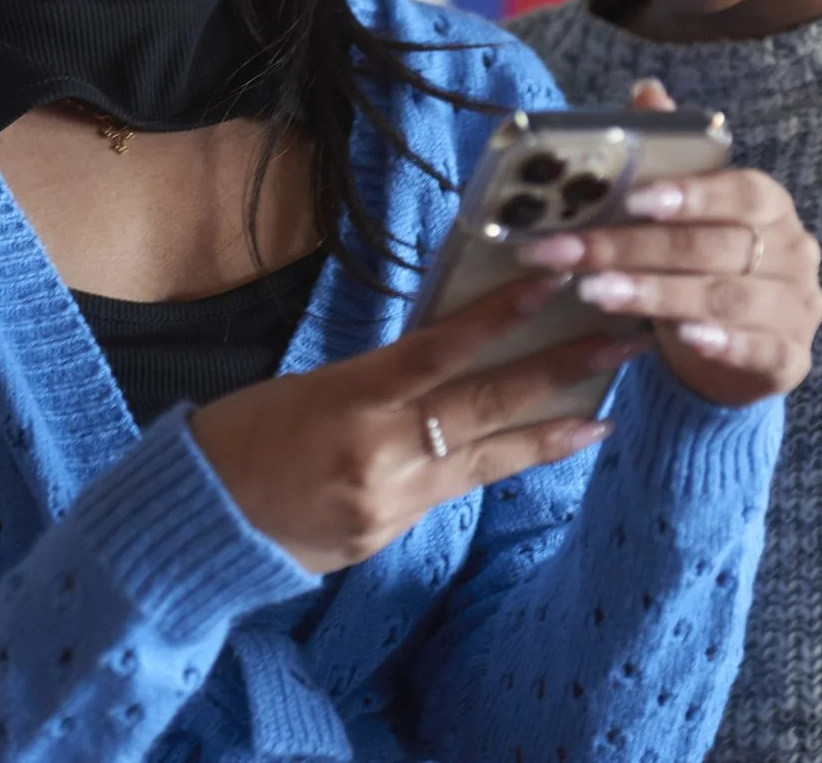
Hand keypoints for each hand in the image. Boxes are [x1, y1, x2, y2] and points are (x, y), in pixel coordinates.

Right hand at [190, 277, 647, 573]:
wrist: (199, 518)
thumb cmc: (246, 431)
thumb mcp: (313, 385)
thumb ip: (384, 378)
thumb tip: (449, 358)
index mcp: (352, 398)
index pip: (441, 350)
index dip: (501, 318)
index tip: (555, 285)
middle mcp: (380, 453)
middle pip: (486, 407)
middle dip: (562, 373)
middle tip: (622, 343)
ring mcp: (390, 502)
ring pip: (486, 461)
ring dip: (548, 432)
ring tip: (601, 413)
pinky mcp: (388, 536)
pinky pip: (450, 493)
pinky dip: (490, 467)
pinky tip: (526, 452)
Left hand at [516, 80, 821, 406]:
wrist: (738, 348)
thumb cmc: (701, 264)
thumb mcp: (684, 212)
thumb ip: (671, 155)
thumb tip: (646, 90)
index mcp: (769, 205)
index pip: (740, 191)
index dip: (691, 194)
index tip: (633, 199)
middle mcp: (794, 251)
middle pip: (715, 247)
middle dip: (636, 249)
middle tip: (572, 254)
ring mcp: (797, 307)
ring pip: (726, 298)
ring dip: (657, 295)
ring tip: (594, 293)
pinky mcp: (790, 359)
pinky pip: (759, 350)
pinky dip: (720, 343)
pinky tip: (678, 339)